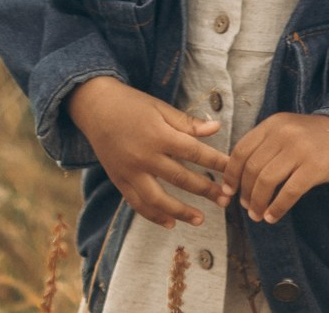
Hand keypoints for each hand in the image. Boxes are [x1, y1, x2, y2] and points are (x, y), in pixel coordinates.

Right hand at [66, 77, 229, 228]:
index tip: (232, 172)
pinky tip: (170, 223)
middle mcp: (145, 157)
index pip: (194, 152)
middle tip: (225, 200)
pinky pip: (138, 204)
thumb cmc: (132, 104)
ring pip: (158, 200)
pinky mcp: (119, 181)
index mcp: (159, 134)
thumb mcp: (160, 108)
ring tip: (200, 220)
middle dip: (206, 190)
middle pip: (181, 179)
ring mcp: (131, 172)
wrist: (96, 108)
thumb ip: (187, 123)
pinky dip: (154, 216)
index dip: (216, 163)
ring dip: (181, 212)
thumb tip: (216, 129)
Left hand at [222, 112, 328, 223]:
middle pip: (252, 168)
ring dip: (258, 203)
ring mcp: (299, 149)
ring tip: (258, 215)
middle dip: (245, 192)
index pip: (241, 149)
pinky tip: (273, 217)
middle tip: (247, 208)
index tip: (228, 190)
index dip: (231, 173)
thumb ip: (266, 144)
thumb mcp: (287, 130)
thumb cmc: (313, 137)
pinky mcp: (314, 167)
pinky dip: (277, 208)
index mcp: (273, 123)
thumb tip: (239, 175)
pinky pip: (289, 192)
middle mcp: (283, 133)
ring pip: (266, 181)